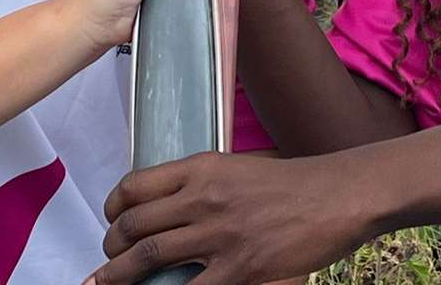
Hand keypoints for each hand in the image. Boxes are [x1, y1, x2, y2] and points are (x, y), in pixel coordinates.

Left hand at [91, 152, 367, 283]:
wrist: (335, 196)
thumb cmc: (291, 184)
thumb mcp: (237, 169)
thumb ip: (202, 184)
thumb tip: (168, 209)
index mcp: (200, 168)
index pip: (135, 185)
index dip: (113, 206)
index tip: (110, 220)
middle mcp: (202, 197)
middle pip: (134, 224)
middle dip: (110, 247)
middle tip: (106, 261)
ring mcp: (219, 234)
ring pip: (148, 256)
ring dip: (118, 275)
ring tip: (105, 284)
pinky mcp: (239, 267)